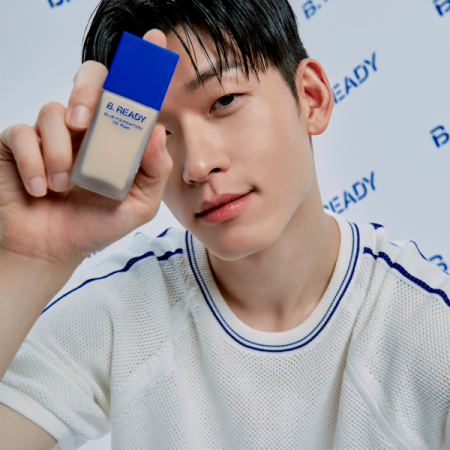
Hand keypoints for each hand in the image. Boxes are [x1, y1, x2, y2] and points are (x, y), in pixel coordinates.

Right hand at [0, 30, 172, 267]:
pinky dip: (34, 163)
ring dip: (61, 153)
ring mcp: (50, 135)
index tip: (157, 41)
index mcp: (115, 139)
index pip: (130, 96)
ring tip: (65, 187)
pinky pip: (21, 134)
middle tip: (85, 123)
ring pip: (54, 112)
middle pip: (89, 80)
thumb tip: (158, 131)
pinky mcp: (18, 145)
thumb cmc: (95, 225)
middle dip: (88, 91)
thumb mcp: (139, 205)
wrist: (53, 250)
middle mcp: (85, 130)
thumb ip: (155, 171)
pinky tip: (41, 190)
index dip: (142, 68)